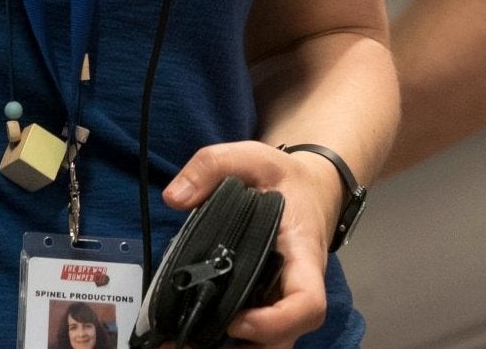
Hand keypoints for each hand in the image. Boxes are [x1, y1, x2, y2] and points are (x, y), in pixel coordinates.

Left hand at [161, 140, 348, 346]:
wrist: (311, 190)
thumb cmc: (286, 179)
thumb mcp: (254, 156)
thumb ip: (213, 165)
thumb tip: (175, 198)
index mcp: (302, 256)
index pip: (307, 304)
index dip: (276, 323)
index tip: (236, 321)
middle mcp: (296, 287)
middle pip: (285, 340)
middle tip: (186, 345)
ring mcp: (281, 300)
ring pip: (268, 345)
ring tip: (177, 346)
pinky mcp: (265, 304)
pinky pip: (253, 337)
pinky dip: (223, 344)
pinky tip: (185, 339)